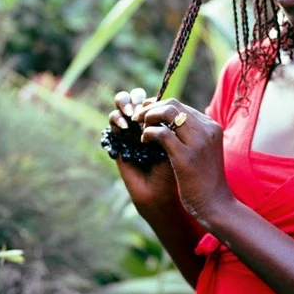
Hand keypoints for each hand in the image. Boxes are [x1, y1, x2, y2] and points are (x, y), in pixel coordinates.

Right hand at [109, 88, 178, 209]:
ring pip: (123, 105)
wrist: (161, 195)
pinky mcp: (119, 139)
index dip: (155, 99)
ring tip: (131, 115)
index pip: (156, 100)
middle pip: (137, 98)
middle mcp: (147, 123)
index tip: (158, 106)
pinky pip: (113, 121)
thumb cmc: (176, 172)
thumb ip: (174, 124)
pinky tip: (125, 126)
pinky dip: (117, 119)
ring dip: (124, 104)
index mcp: (163, 122)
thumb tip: (170, 103)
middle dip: (137, 98)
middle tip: (141, 107)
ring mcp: (132, 130)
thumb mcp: (180, 145)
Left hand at [134, 97, 235, 227]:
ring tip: (139, 128)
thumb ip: (192, 136)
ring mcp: (198, 142)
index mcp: (212, 127)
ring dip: (148, 117)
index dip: (159, 107)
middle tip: (137, 118)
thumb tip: (171, 123)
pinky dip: (148, 133)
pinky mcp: (186, 156)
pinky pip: (161, 133)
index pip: (181, 106)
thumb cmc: (206, 181)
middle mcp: (207, 129)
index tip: (146, 114)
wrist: (216, 205)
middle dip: (151, 108)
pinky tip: (144, 141)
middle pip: (173, 104)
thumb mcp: (204, 151)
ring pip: (167, 112)